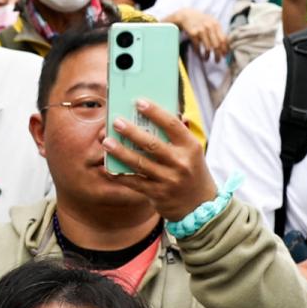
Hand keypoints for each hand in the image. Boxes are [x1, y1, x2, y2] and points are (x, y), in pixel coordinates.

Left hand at [105, 98, 217, 219]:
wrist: (200, 205)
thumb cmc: (190, 170)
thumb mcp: (190, 151)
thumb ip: (175, 135)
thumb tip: (149, 115)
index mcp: (191, 146)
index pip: (172, 125)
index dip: (155, 112)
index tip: (138, 102)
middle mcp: (181, 163)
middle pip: (152, 144)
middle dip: (132, 132)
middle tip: (116, 121)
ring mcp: (169, 180)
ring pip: (140, 163)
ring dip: (121, 152)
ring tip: (106, 142)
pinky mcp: (158, 194)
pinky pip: (135, 182)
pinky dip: (121, 175)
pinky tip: (109, 168)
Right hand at [163, 7, 230, 59]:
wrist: (187, 15)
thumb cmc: (201, 21)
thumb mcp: (212, 23)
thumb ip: (218, 32)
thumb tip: (227, 45)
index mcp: (216, 24)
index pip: (223, 39)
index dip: (225, 49)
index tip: (224, 55)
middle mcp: (209, 27)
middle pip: (217, 45)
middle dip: (218, 55)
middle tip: (217, 60)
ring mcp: (201, 30)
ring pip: (208, 47)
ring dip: (207, 55)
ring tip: (207, 58)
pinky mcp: (193, 33)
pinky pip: (197, 46)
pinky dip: (198, 52)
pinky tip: (198, 53)